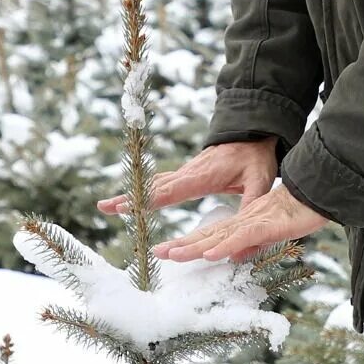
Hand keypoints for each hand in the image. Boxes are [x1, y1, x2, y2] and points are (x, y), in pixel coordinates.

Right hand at [96, 137, 279, 215]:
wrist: (253, 132)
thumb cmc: (256, 157)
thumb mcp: (259, 180)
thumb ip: (251, 203)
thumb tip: (245, 230)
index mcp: (201, 177)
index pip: (169, 191)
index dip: (147, 199)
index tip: (126, 206)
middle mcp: (188, 173)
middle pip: (152, 187)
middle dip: (128, 197)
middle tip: (103, 207)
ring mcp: (185, 172)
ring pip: (153, 184)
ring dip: (130, 194)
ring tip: (106, 205)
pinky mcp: (186, 174)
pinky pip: (160, 183)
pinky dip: (142, 190)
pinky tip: (131, 198)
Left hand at [150, 184, 328, 262]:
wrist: (318, 192)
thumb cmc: (296, 212)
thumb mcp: (270, 233)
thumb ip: (252, 244)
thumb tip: (234, 257)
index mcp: (239, 225)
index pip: (209, 236)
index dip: (188, 243)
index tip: (166, 251)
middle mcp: (240, 223)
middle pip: (206, 236)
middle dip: (181, 245)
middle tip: (157, 253)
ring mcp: (251, 223)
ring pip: (218, 236)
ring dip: (195, 246)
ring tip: (173, 254)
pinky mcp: (265, 225)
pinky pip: (242, 237)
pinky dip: (225, 246)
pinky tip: (211, 254)